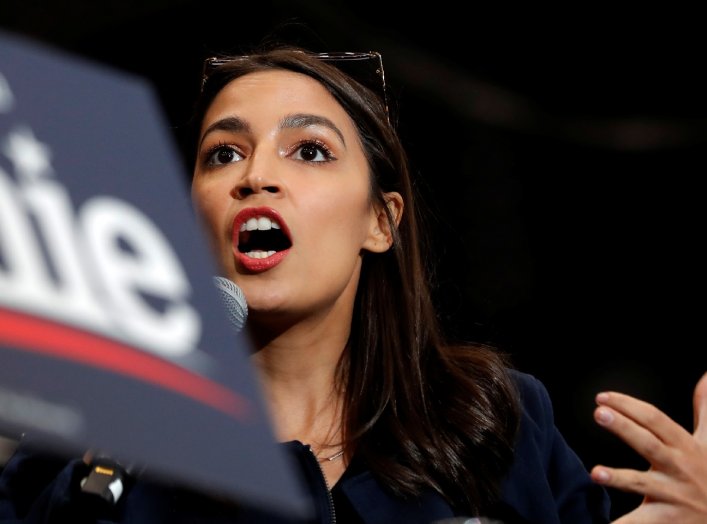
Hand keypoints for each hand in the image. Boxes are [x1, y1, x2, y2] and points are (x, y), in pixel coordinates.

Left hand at [591, 371, 706, 522]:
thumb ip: (704, 410)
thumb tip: (705, 376)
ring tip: (595, 473)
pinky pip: (640, 522)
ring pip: (643, 485)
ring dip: (619, 479)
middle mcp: (679, 468)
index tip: (602, 397)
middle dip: (625, 428)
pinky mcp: (667, 519)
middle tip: (598, 413)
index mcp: (685, 446)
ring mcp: (673, 494)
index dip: (630, 406)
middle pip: (649, 444)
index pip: (655, 420)